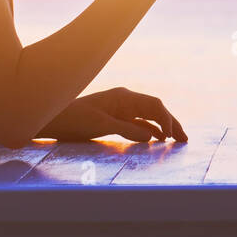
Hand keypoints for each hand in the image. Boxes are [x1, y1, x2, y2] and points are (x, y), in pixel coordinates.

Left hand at [39, 87, 187, 142]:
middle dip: (171, 122)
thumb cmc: (74, 119)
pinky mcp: (114, 119)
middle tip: (185, 138)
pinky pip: (138, 123)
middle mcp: (125, 100)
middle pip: (155, 109)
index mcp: (123, 97)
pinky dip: (150, 130)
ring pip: (149, 117)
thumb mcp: (101, 125)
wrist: (51, 119)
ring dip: (163, 127)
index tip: (172, 136)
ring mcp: (120, 109)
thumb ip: (127, 130)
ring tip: (177, 140)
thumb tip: (152, 137)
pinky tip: (158, 139)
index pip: (153, 105)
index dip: (167, 119)